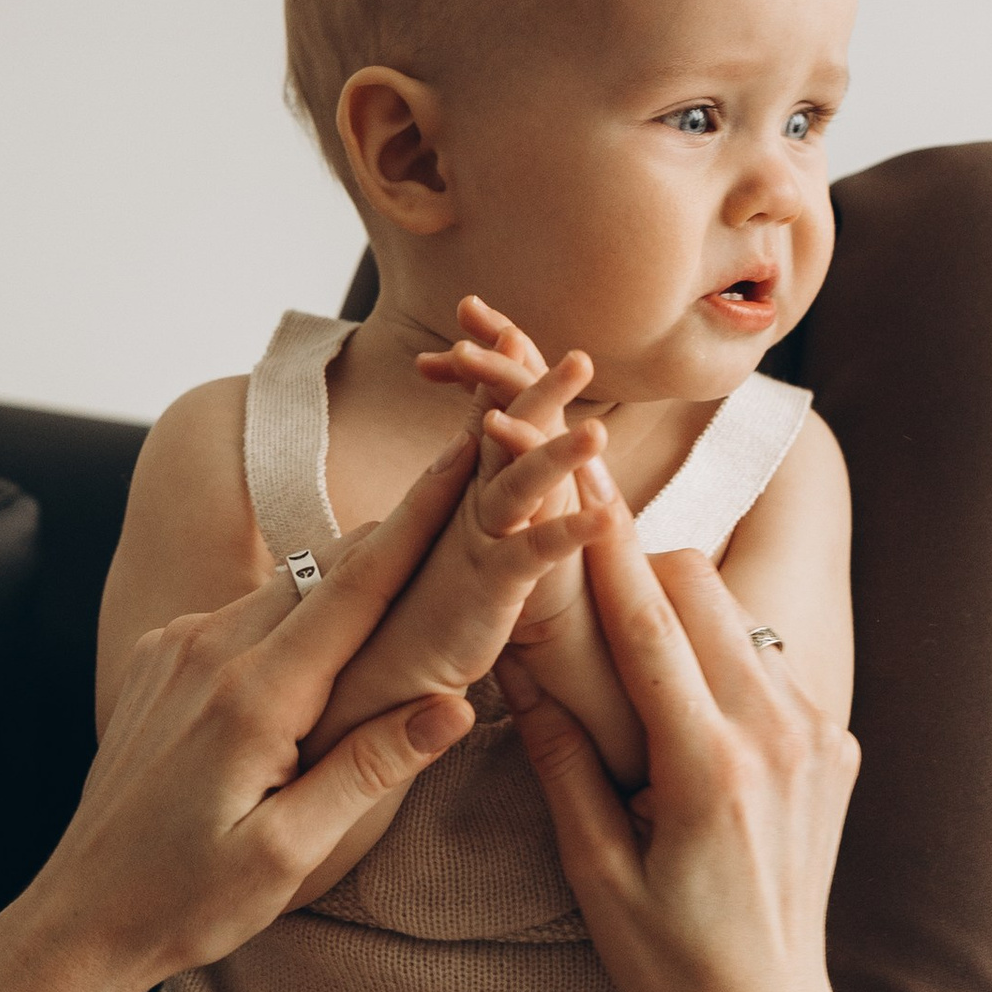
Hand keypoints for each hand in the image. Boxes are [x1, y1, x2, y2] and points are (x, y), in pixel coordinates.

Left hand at [0, 441, 480, 991]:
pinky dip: (289, 609)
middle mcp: (209, 652)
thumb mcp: (289, 854)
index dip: (417, 519)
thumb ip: (368, 770)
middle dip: (394, 532)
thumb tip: (454, 705)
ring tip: (406, 556)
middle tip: (462, 488)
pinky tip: (319, 633)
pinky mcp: (156, 660)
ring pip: (280, 589)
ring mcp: (175, 650)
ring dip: (343, 573)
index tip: (462, 456)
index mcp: (253, 698)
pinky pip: (238, 614)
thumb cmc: (189, 901)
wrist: (81, 917)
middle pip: (324, 570)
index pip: (355, 588)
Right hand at [417, 293, 603, 641]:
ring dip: (558, 452)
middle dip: (536, 388)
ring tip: (599, 428)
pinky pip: (535, 552)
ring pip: (520, 482)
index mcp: (463, 486)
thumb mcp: (444, 529)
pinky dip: (571, 532)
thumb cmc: (417, 598)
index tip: (510, 330)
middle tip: (577, 356)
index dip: (500, 372)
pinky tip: (608, 516)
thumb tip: (466, 437)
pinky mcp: (492, 582)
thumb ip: (455, 480)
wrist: (383, 661)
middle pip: (503, 431)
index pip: (484, 416)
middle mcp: (467, 501)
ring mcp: (479, 538)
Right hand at [498, 518, 920, 991]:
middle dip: (634, 569)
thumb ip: (562, 762)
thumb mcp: (594, 873)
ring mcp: (816, 735)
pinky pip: (767, 664)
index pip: (648, 621)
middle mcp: (777, 735)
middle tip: (578, 573)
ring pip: (735, 617)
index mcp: (710, 768)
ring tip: (625, 648)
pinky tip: (681, 711)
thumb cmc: (668, 962)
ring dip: (677, 614)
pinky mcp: (835, 744)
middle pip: (697, 588)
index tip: (571, 477)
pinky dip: (718, 662)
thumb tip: (520, 668)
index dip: (602, 542)